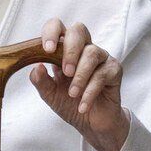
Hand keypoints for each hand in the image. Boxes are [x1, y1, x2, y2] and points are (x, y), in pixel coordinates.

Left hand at [31, 19, 130, 150]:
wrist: (90, 123)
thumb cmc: (70, 103)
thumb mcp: (50, 94)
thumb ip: (41, 81)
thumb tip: (36, 67)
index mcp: (65, 49)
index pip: (59, 27)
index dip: (52, 33)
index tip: (47, 49)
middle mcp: (84, 49)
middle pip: (78, 31)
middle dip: (70, 50)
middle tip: (65, 72)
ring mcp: (101, 58)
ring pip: (92, 53)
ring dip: (80, 75)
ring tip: (73, 94)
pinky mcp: (114, 70)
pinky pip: (102, 74)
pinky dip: (90, 91)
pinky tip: (83, 105)